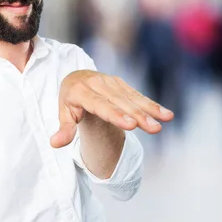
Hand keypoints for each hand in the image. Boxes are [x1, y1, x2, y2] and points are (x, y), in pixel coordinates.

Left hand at [50, 70, 173, 147]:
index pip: (99, 104)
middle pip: (119, 101)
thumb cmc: (70, 101)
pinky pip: (137, 95)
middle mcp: (97, 83)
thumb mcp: (63, 113)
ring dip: (150, 109)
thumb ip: (64, 129)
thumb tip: (55, 144)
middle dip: (138, 115)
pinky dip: (151, 104)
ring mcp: (110, 82)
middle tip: (154, 128)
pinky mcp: (120, 83)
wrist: (76, 78)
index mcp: (79, 91)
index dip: (115, 114)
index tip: (131, 125)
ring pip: (131, 97)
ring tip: (166, 120)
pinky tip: (166, 114)